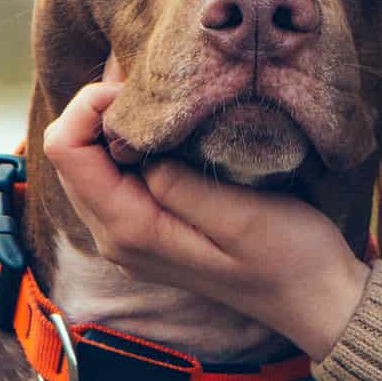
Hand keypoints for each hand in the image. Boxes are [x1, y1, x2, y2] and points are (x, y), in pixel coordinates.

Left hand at [42, 73, 370, 360]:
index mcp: (130, 230)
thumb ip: (178, 182)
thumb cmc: (288, 257)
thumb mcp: (240, 216)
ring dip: (115, 122)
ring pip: (89, 160)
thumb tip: (136, 142)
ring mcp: (128, 234)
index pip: (66, 150)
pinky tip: (169, 120)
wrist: (315, 299)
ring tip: (162, 93)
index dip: (91, 105)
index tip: (146, 91)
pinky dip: (131, 139)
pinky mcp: (147, 227)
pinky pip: (114, 173)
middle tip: (155, 81)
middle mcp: (116, 235)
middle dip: (100, 107)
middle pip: (69, 151)